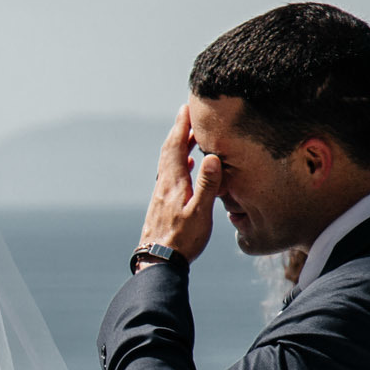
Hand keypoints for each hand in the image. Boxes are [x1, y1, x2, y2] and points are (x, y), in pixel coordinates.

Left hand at [138, 104, 220, 260]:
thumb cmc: (182, 240)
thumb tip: (210, 156)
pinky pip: (171, 175)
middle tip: (189, 113)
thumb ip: (207, 185)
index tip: (187, 107)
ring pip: (169, 162)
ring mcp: (162, 194)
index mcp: (173, 183)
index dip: (181, 126)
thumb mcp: (199, 212)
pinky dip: (179, 163)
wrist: (159, 262)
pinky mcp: (162, 204)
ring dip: (179, 145)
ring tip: (192, 135)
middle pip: (169, 151)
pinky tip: (188, 166)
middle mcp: (164, 185)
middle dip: (179, 130)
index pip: (176, 147)